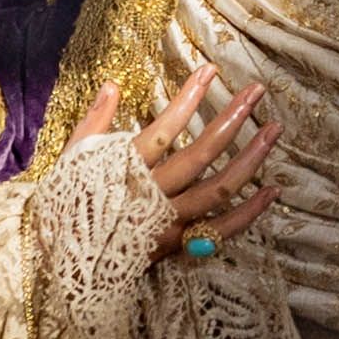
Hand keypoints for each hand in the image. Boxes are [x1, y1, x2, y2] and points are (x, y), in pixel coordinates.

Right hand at [73, 62, 283, 248]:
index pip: (164, 128)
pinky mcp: (179, 245)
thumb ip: (94, 122)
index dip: (188, 98)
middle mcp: (152, 196)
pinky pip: (222, 230)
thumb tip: (112, 85)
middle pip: (201, 155)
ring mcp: (169, 223)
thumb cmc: (67, 206)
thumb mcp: (72, 160)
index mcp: (124, 171)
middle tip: (256, 91)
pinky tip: (272, 190)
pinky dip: (250, 212)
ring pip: (219, 190)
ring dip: (251, 159)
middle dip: (231, 119)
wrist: (64, 267)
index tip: (210, 71)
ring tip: (274, 130)